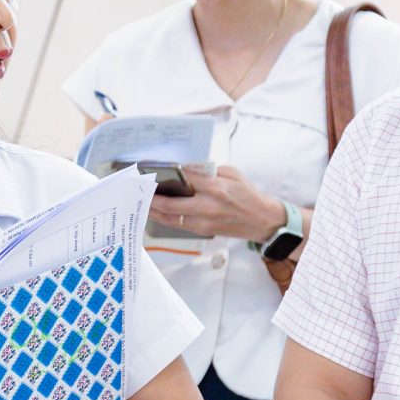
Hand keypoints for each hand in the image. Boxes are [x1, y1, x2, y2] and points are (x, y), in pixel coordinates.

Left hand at [148, 164, 284, 240]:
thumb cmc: (247, 194)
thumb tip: (186, 167)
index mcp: (216, 188)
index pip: (185, 179)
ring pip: (171, 218)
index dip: (167, 174)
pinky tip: (154, 211)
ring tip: (139, 201)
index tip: (152, 170)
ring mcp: (204, 222)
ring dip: (154, 210)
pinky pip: (178, 224)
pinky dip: (164, 217)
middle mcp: (208, 206)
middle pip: (171, 204)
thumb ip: (208, 170)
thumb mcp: (232, 173)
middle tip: (137, 189)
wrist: (262, 221)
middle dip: (152, 197)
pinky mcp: (203, 231)